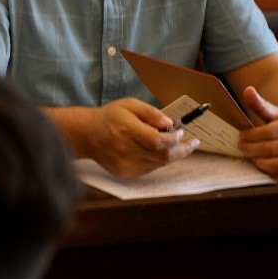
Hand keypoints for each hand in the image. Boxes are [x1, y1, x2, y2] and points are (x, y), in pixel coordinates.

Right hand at [83, 98, 198, 178]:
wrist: (87, 134)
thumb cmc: (110, 117)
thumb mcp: (129, 105)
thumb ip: (150, 112)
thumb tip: (170, 124)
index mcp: (127, 130)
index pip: (157, 141)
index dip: (174, 139)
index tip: (181, 132)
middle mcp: (126, 150)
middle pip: (163, 156)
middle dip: (181, 150)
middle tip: (191, 143)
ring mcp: (125, 164)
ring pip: (158, 164)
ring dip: (170, 155)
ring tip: (172, 145)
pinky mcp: (125, 173)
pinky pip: (150, 169)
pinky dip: (157, 160)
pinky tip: (154, 151)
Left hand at [238, 86, 277, 183]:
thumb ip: (261, 105)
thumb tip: (247, 90)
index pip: (270, 132)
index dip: (252, 135)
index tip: (241, 136)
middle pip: (273, 149)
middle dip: (252, 149)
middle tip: (242, 147)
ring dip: (262, 164)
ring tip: (253, 158)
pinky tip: (267, 170)